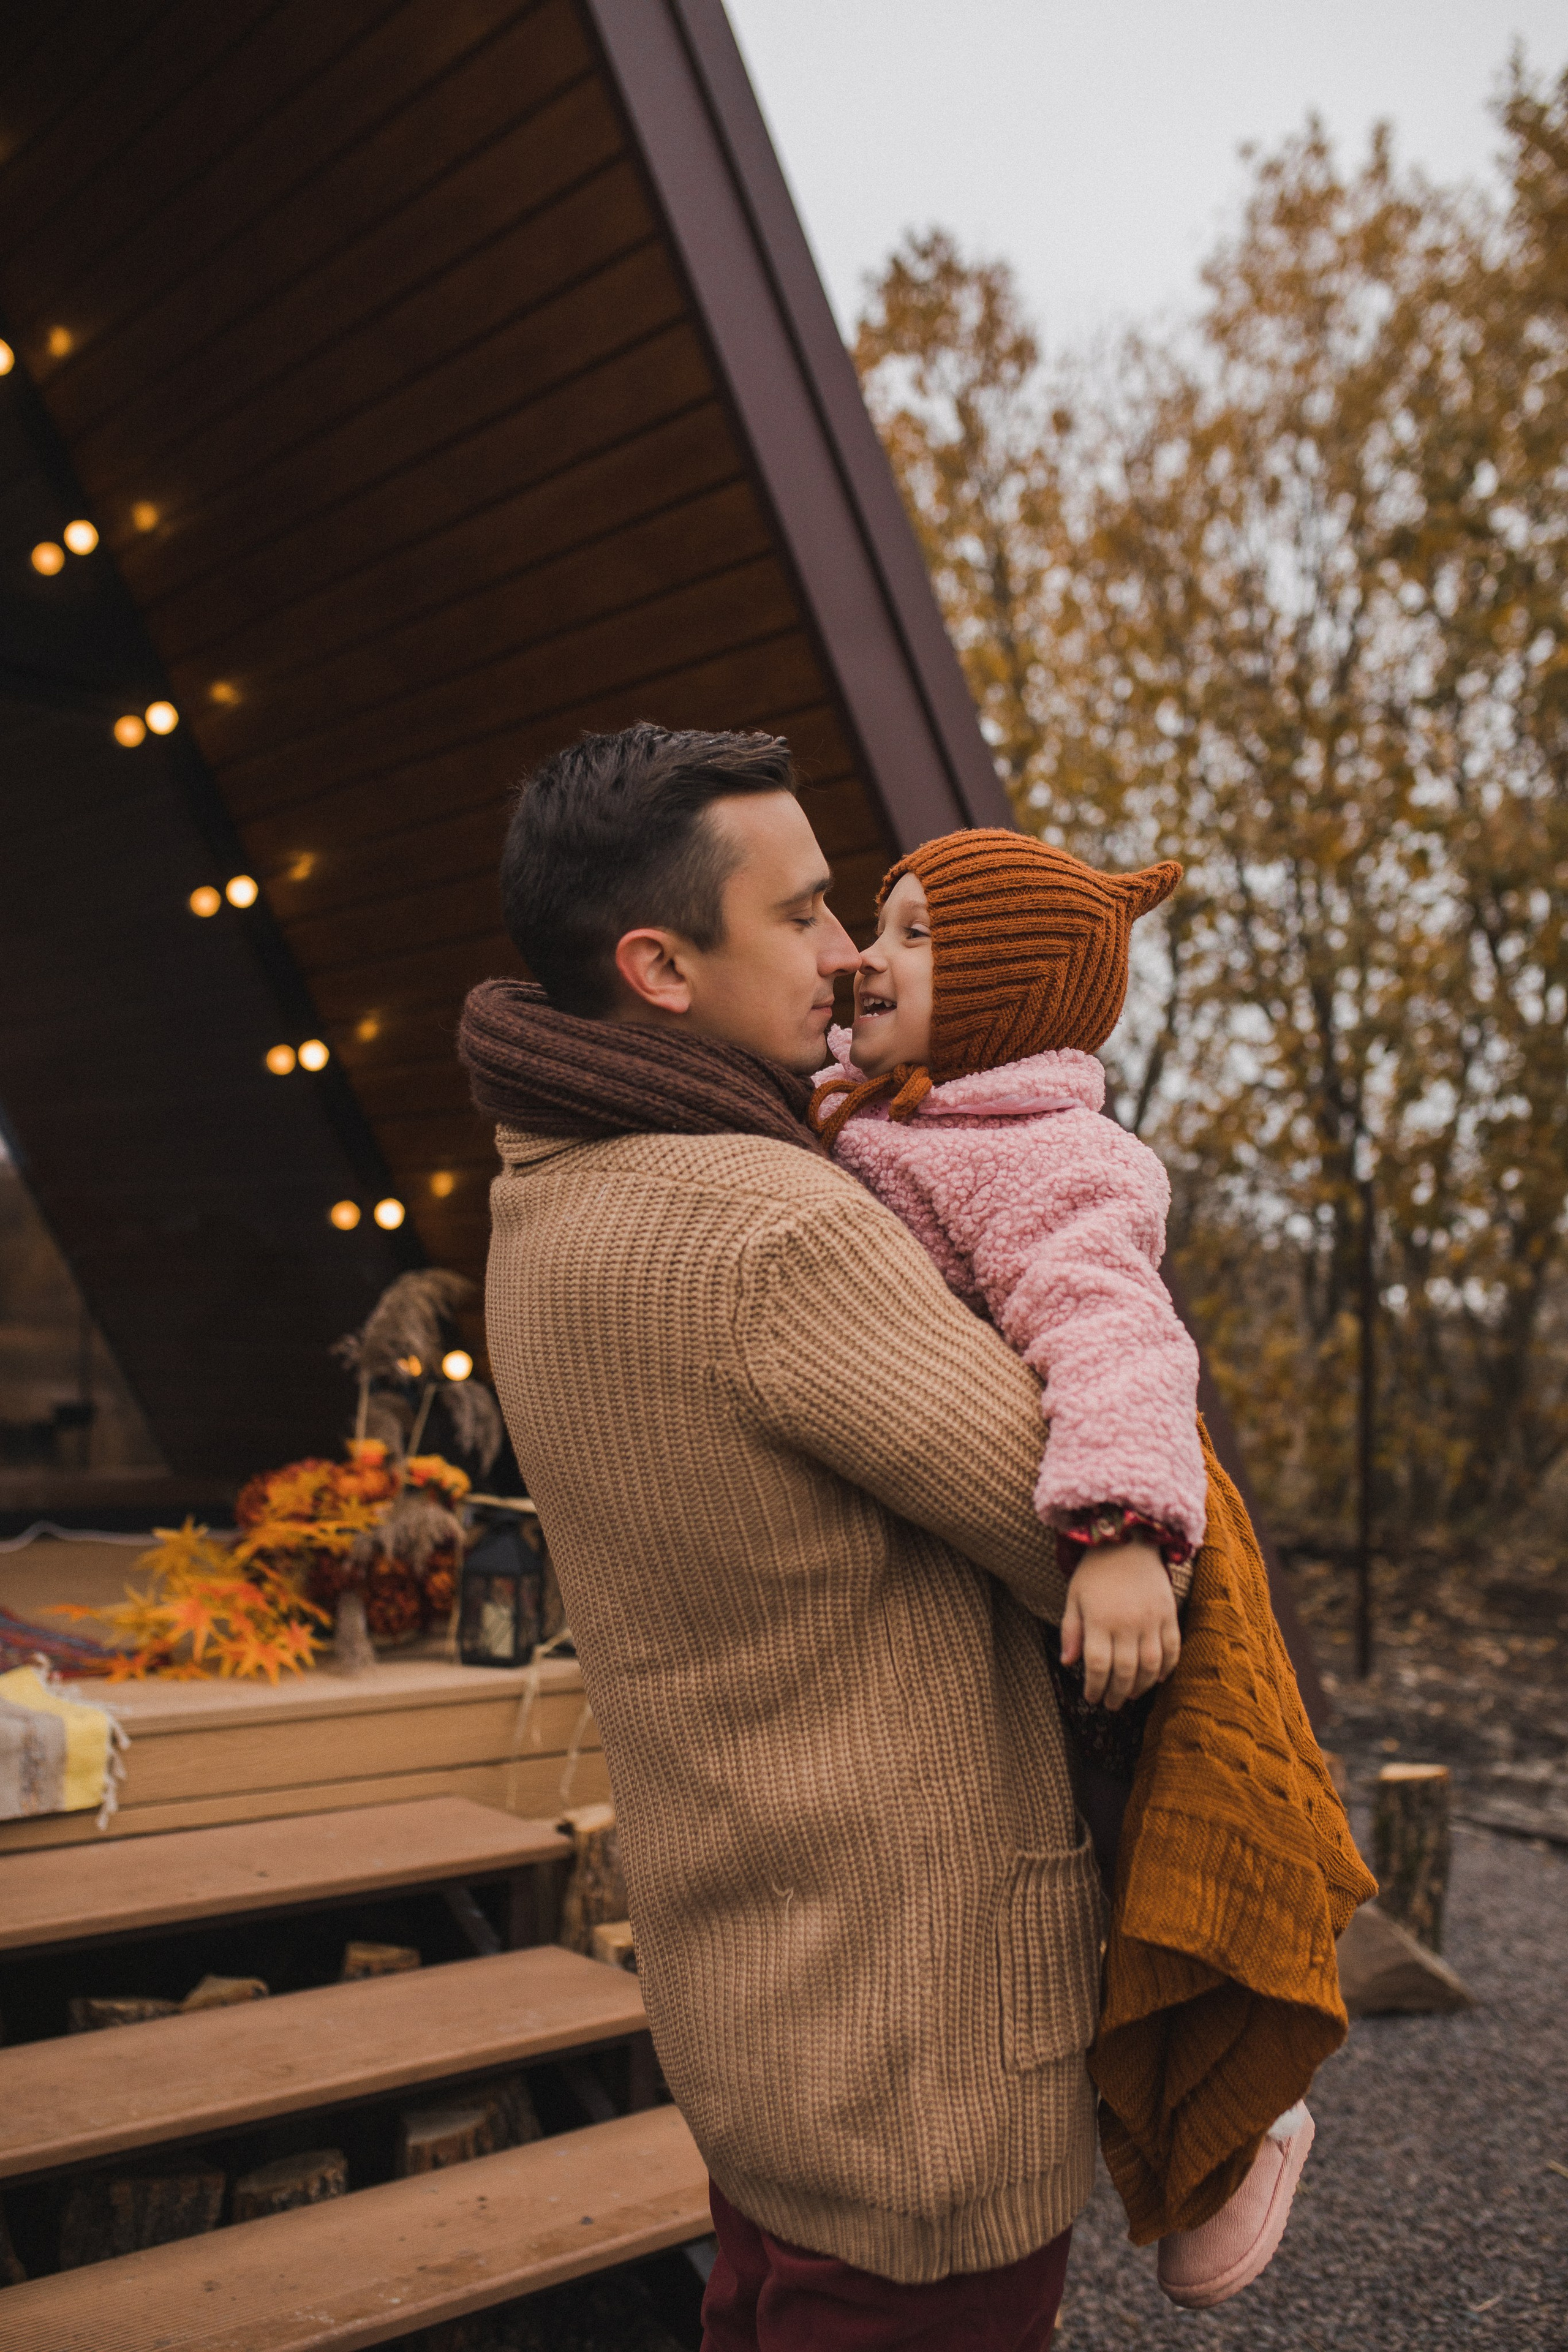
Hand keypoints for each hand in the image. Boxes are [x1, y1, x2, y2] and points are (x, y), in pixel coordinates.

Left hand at [1059, 1541, 1180, 1709]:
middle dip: (1117, 1693)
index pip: (1098, 1665)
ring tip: (1131, 1695)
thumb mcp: (1074, 1597)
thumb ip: (1071, 1630)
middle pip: (1125, 1670)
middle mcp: (1127, 1622)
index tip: (1091, 1697)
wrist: (1128, 1540)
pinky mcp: (1169, 1614)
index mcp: (1100, 1619)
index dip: (1095, 1686)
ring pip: (1151, 1665)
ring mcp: (1151, 1619)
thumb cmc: (1095, 1571)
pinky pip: (1173, 1648)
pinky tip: (1157, 1678)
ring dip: (1141, 1686)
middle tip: (1111, 1704)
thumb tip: (1068, 1662)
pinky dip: (1167, 1667)